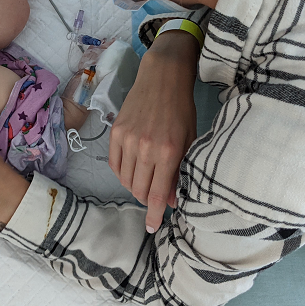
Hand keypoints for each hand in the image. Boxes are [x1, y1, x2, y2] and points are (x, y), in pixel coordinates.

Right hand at [109, 31, 198, 232]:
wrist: (162, 78)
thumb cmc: (181, 109)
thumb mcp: (189, 140)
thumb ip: (181, 171)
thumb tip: (173, 200)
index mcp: (169, 152)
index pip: (158, 195)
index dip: (155, 215)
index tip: (152, 227)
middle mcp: (146, 148)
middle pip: (140, 190)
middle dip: (147, 199)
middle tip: (154, 195)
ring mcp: (128, 140)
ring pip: (126, 180)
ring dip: (135, 186)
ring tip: (145, 180)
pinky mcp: (116, 132)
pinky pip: (115, 165)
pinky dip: (122, 173)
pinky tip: (132, 170)